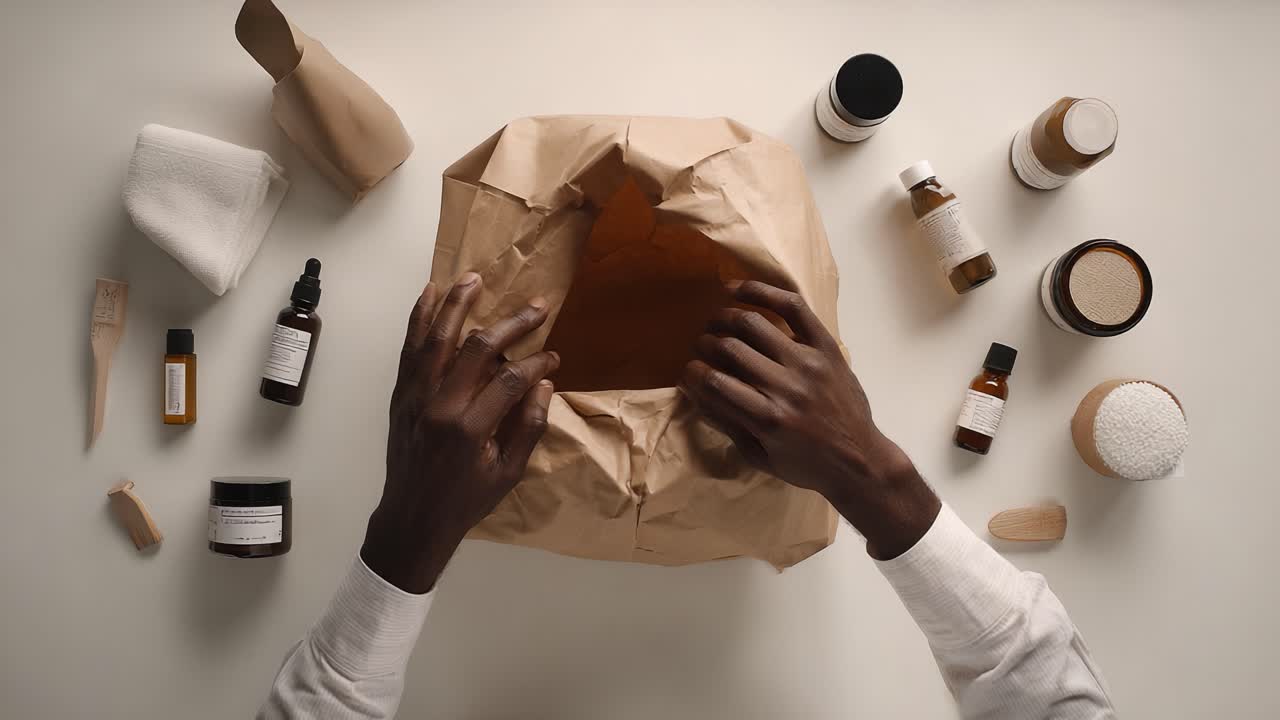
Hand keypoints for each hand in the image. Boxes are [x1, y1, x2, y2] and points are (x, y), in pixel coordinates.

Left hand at [361, 273, 559, 592]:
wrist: (413, 518)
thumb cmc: (466, 500)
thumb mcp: (509, 474)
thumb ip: (529, 427)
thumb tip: (543, 383)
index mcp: (471, 429)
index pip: (510, 379)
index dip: (537, 362)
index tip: (553, 357)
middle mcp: (440, 405)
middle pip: (477, 348)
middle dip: (510, 324)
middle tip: (536, 306)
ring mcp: (415, 396)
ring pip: (436, 338)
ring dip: (456, 304)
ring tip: (474, 278)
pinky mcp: (401, 394)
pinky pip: (409, 348)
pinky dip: (418, 319)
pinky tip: (430, 295)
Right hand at [679, 280, 939, 559]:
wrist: (860, 459)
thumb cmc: (806, 465)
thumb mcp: (760, 457)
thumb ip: (727, 424)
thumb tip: (695, 392)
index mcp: (767, 418)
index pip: (714, 382)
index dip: (693, 373)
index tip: (689, 372)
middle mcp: (786, 386)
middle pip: (728, 348)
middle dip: (705, 345)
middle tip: (702, 348)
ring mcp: (808, 361)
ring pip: (753, 324)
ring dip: (724, 319)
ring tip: (717, 323)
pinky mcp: (825, 346)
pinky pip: (792, 306)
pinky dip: (762, 291)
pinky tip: (737, 290)